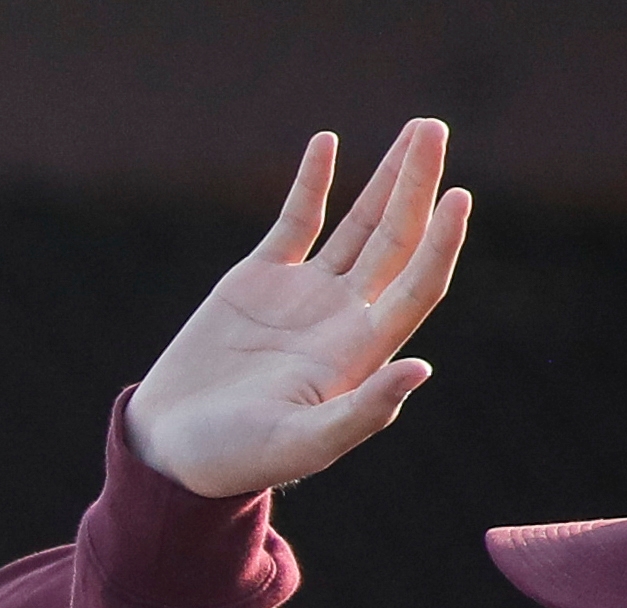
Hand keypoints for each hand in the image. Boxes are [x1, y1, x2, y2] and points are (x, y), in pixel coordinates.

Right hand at [125, 120, 468, 497]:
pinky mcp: (258, 281)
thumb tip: (419, 367)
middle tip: (432, 129)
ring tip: (417, 130)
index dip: (441, 241)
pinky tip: (325, 143)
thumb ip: (361, 412)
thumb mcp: (300, 445)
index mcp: (361, 351)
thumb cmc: (235, 459)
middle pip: (397, 239)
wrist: (168, 451)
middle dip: (417, 185)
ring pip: (360, 224)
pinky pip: (296, 222)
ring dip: (388, 178)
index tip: (458, 194)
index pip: (417, 283)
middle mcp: (343, 316)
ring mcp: (303, 295)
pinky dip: (312, 184)